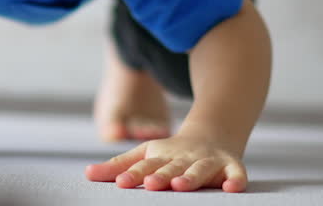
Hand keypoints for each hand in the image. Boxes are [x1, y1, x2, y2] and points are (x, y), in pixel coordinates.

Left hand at [84, 135, 246, 191]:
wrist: (212, 134)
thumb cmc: (171, 152)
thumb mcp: (145, 154)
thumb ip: (118, 166)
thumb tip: (86, 174)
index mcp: (161, 157)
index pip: (145, 166)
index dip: (133, 174)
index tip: (122, 183)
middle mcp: (183, 159)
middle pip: (171, 168)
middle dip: (162, 176)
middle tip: (151, 184)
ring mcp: (206, 162)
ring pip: (199, 170)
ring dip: (191, 177)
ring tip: (181, 185)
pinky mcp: (230, 165)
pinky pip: (235, 172)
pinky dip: (235, 178)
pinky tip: (232, 187)